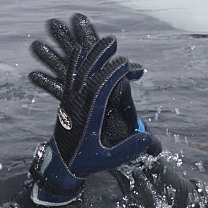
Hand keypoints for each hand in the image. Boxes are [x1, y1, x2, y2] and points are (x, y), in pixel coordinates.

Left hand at [27, 19, 154, 205]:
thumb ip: (127, 149)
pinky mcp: (64, 103)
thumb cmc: (86, 163)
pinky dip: (74, 63)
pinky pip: (68, 78)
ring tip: (97, 42)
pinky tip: (78, 52)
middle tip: (112, 41)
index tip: (123, 63)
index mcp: (87, 117)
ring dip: (88, 54)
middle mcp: (76, 106)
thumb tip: (147, 138)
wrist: (60, 167)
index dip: (111, 74)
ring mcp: (68, 103)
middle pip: (87, 74)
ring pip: (76, 73)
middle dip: (99, 55)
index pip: (99, 88)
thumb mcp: (108, 160)